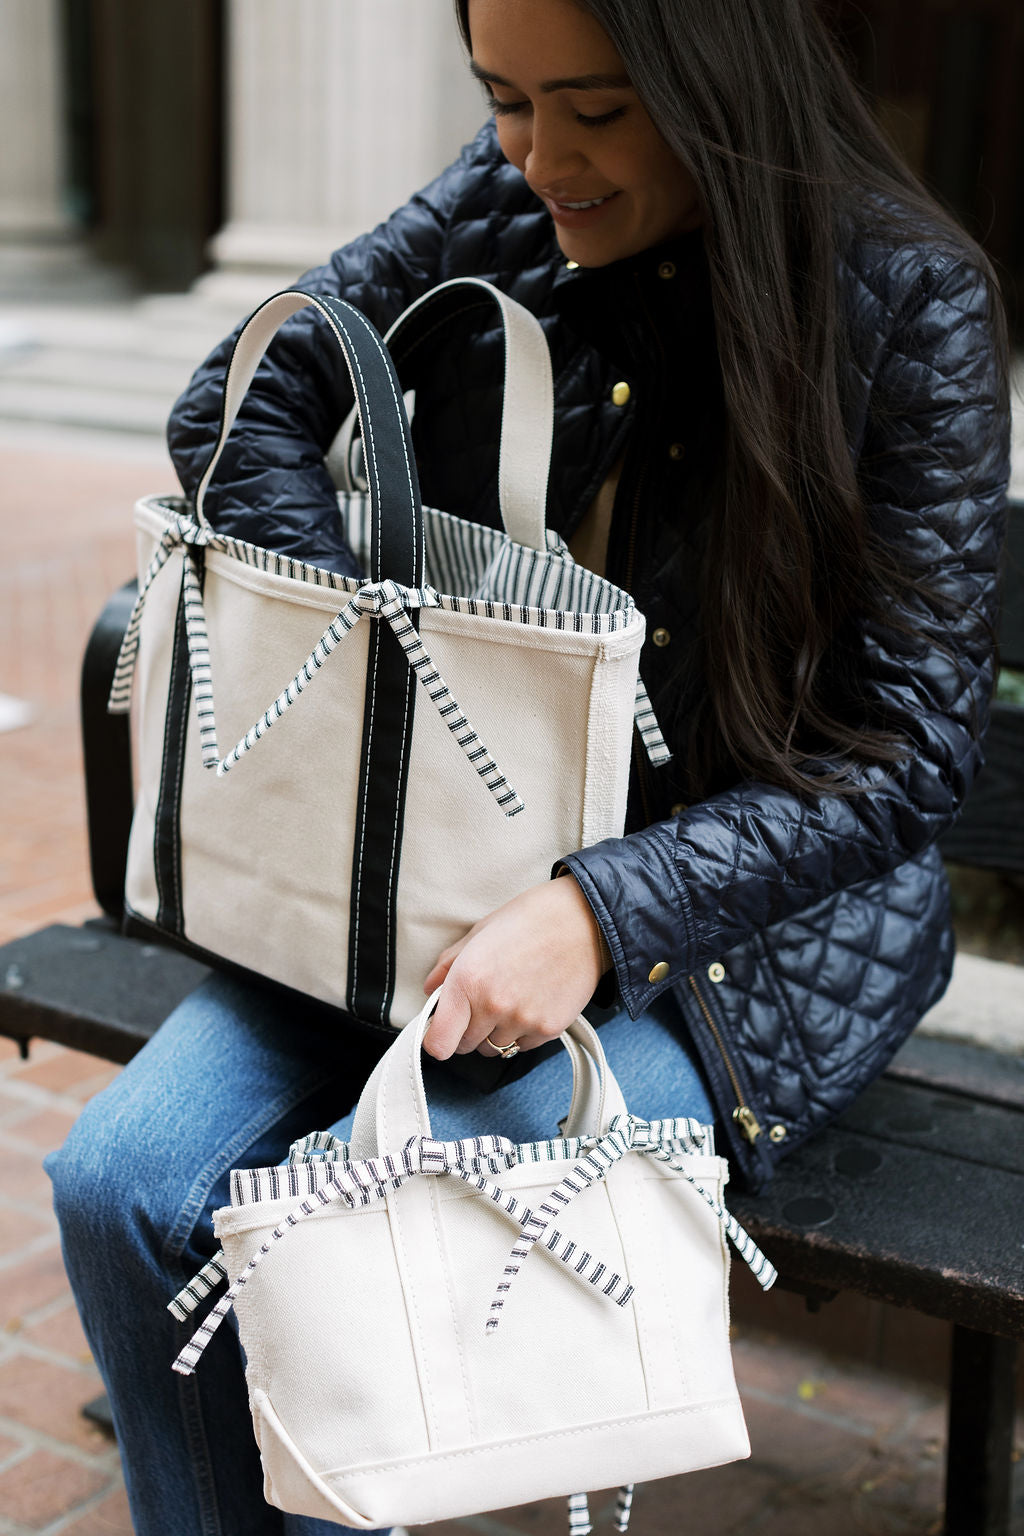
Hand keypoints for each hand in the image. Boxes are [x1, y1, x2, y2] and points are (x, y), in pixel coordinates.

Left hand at [422, 877, 610, 1060]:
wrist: (585, 919)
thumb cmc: (530, 918)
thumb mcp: (481, 931)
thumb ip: (449, 964)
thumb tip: (431, 989)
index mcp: (468, 980)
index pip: (438, 1043)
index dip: (436, 1038)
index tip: (441, 1028)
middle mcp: (493, 1006)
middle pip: (464, 1047)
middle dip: (466, 1030)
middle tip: (481, 1003)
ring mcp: (523, 1021)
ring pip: (495, 1048)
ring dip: (495, 1032)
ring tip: (511, 999)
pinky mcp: (549, 1029)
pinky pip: (523, 1045)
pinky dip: (522, 1032)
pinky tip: (531, 1003)